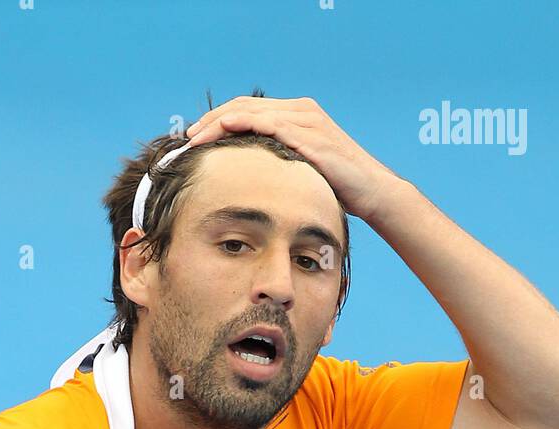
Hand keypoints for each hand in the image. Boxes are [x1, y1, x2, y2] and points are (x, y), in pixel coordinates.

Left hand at [185, 95, 400, 222]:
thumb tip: (249, 179)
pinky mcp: (311, 136)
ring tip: (196, 139)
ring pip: (252, 111)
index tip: (195, 137)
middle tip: (187, 137)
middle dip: (211, 120)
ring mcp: (306, 120)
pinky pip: (271, 124)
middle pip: (245, 106)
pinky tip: (223, 132)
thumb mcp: (300, 171)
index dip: (219, 120)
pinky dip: (244, 125)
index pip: (249, 109)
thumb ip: (279, 164)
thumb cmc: (336, 187)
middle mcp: (300, 111)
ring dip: (219, 123)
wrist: (371, 192)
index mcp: (296, 115)